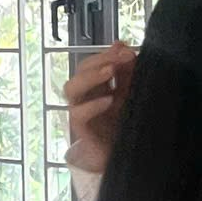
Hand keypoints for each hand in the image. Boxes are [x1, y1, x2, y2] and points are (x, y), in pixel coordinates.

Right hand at [62, 42, 135, 173]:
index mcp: (96, 86)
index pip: (93, 63)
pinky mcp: (81, 130)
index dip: (106, 53)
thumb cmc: (124, 125)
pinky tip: (109, 100)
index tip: (126, 48)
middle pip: (80, 71)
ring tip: (111, 71)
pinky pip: (79, 114)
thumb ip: (127, 73)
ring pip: (71, 88)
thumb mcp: (130, 95)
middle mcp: (84, 96)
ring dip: (91, 77)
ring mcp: (80, 112)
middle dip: (100, 61)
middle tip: (121, 56)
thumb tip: (122, 44)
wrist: (124, 156)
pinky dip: (92, 105)